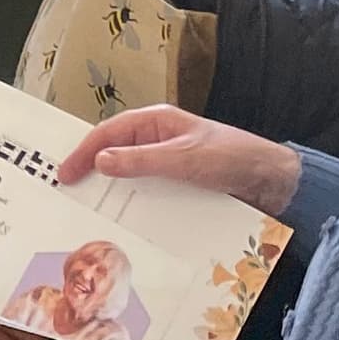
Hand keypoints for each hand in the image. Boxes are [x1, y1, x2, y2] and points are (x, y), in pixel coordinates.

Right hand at [60, 104, 302, 216]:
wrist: (273, 180)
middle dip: (90, 168)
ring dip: (111, 188)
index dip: (84, 152)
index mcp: (157, 121)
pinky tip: (125, 218)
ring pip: (130, 173)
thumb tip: (101, 161)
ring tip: (90, 207)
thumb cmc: (232, 158)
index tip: (65, 174)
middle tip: (68, 191)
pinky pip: (149, 190)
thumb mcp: (184, 159)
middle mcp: (159, 139)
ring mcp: (169, 161)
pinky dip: (133, 200)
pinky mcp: (180, 182)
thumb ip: (143, 160)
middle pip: (115, 151)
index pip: (109, 133)